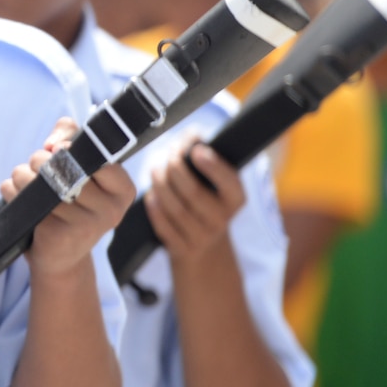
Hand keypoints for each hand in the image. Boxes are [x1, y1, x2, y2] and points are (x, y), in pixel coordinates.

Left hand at [3, 119, 136, 277]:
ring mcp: (86, 225)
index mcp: (123, 190)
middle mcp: (110, 210)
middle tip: (36, 167)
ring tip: (24, 183)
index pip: (96, 154)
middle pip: (64, 165)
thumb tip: (55, 143)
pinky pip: (23, 199)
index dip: (69, 147)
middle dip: (39, 159)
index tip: (57, 149)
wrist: (61, 257)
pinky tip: (18, 200)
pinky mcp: (58, 235)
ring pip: (38, 180)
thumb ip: (70, 137)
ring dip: (21, 175)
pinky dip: (11, 191)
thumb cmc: (70, 204)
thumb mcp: (79, 169)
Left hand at [146, 142, 246, 267]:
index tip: (196, 149)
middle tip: (167, 153)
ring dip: (160, 184)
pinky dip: (154, 208)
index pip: (229, 182)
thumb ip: (209, 163)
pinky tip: (150, 196)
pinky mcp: (182, 249)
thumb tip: (192, 134)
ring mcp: (202, 237)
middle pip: (193, 192)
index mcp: (235, 200)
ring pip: (174, 208)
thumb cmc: (208, 205)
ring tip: (155, 169)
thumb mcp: (217, 188)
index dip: (213, 166)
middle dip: (175, 169)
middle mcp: (221, 220)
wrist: (206, 253)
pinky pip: (163, 226)